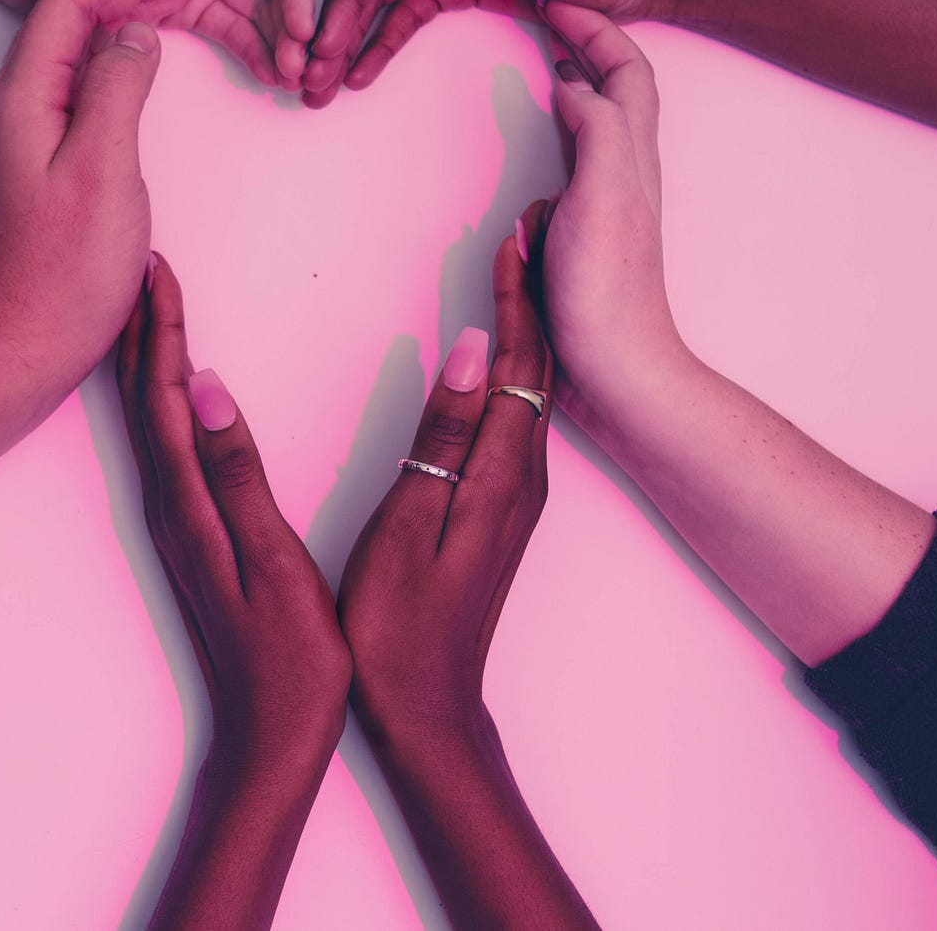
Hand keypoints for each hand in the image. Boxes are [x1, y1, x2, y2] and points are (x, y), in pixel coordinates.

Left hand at [0, 0, 194, 395]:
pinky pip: (85, 81)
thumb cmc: (63, 271)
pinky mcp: (46, 155)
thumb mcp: (103, 173)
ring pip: (80, 45)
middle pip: (73, 12)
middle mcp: (19, 102)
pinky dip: (122, 55)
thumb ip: (118, 91)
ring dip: (128, 10)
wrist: (22, 341)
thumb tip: (137, 32)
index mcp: (26, 96)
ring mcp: (30, 129)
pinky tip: (150, 55)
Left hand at [117, 256, 350, 759]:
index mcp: (187, 504)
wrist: (270, 734)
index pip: (166, 396)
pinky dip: (166, 402)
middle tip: (145, 266)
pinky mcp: (192, 535)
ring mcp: (177, 523)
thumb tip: (208, 389)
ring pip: (152, 422)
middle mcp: (170, 507)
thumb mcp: (272, 560)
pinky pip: (167, 447)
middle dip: (144, 328)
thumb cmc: (289, 655)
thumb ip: (238, 474)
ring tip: (153, 309)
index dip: (162, 329)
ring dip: (150, 360)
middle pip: (146, 400)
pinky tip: (178, 393)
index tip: (156, 267)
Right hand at [338, 217, 553, 738]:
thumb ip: (441, 437)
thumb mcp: (409, 524)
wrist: (429, 705)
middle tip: (527, 232)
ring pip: (531, 389)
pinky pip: (516, 416)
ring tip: (518, 272)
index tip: (515, 236)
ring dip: (526, 326)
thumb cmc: (400, 624)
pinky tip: (496, 355)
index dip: (517, 295)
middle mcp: (523, 476)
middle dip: (533, 293)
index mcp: (500, 473)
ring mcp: (517, 494)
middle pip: (536, 366)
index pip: (517, 361)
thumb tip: (469, 350)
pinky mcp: (503, 507)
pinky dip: (511, 368)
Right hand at [537, 1, 685, 415]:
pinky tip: (536, 139)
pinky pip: (572, 159)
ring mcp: (605, 200)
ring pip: (597, 120)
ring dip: (575, 79)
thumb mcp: (603, 195)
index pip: (626, 69)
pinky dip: (556, 130)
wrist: (616, 367)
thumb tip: (574, 81)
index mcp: (632, 155)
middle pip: (617, 85)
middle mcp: (624, 170)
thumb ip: (595, 129)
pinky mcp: (583, 230)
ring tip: (543, 55)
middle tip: (547, 13)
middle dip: (588, 40)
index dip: (597, 27)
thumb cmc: (609, 289)